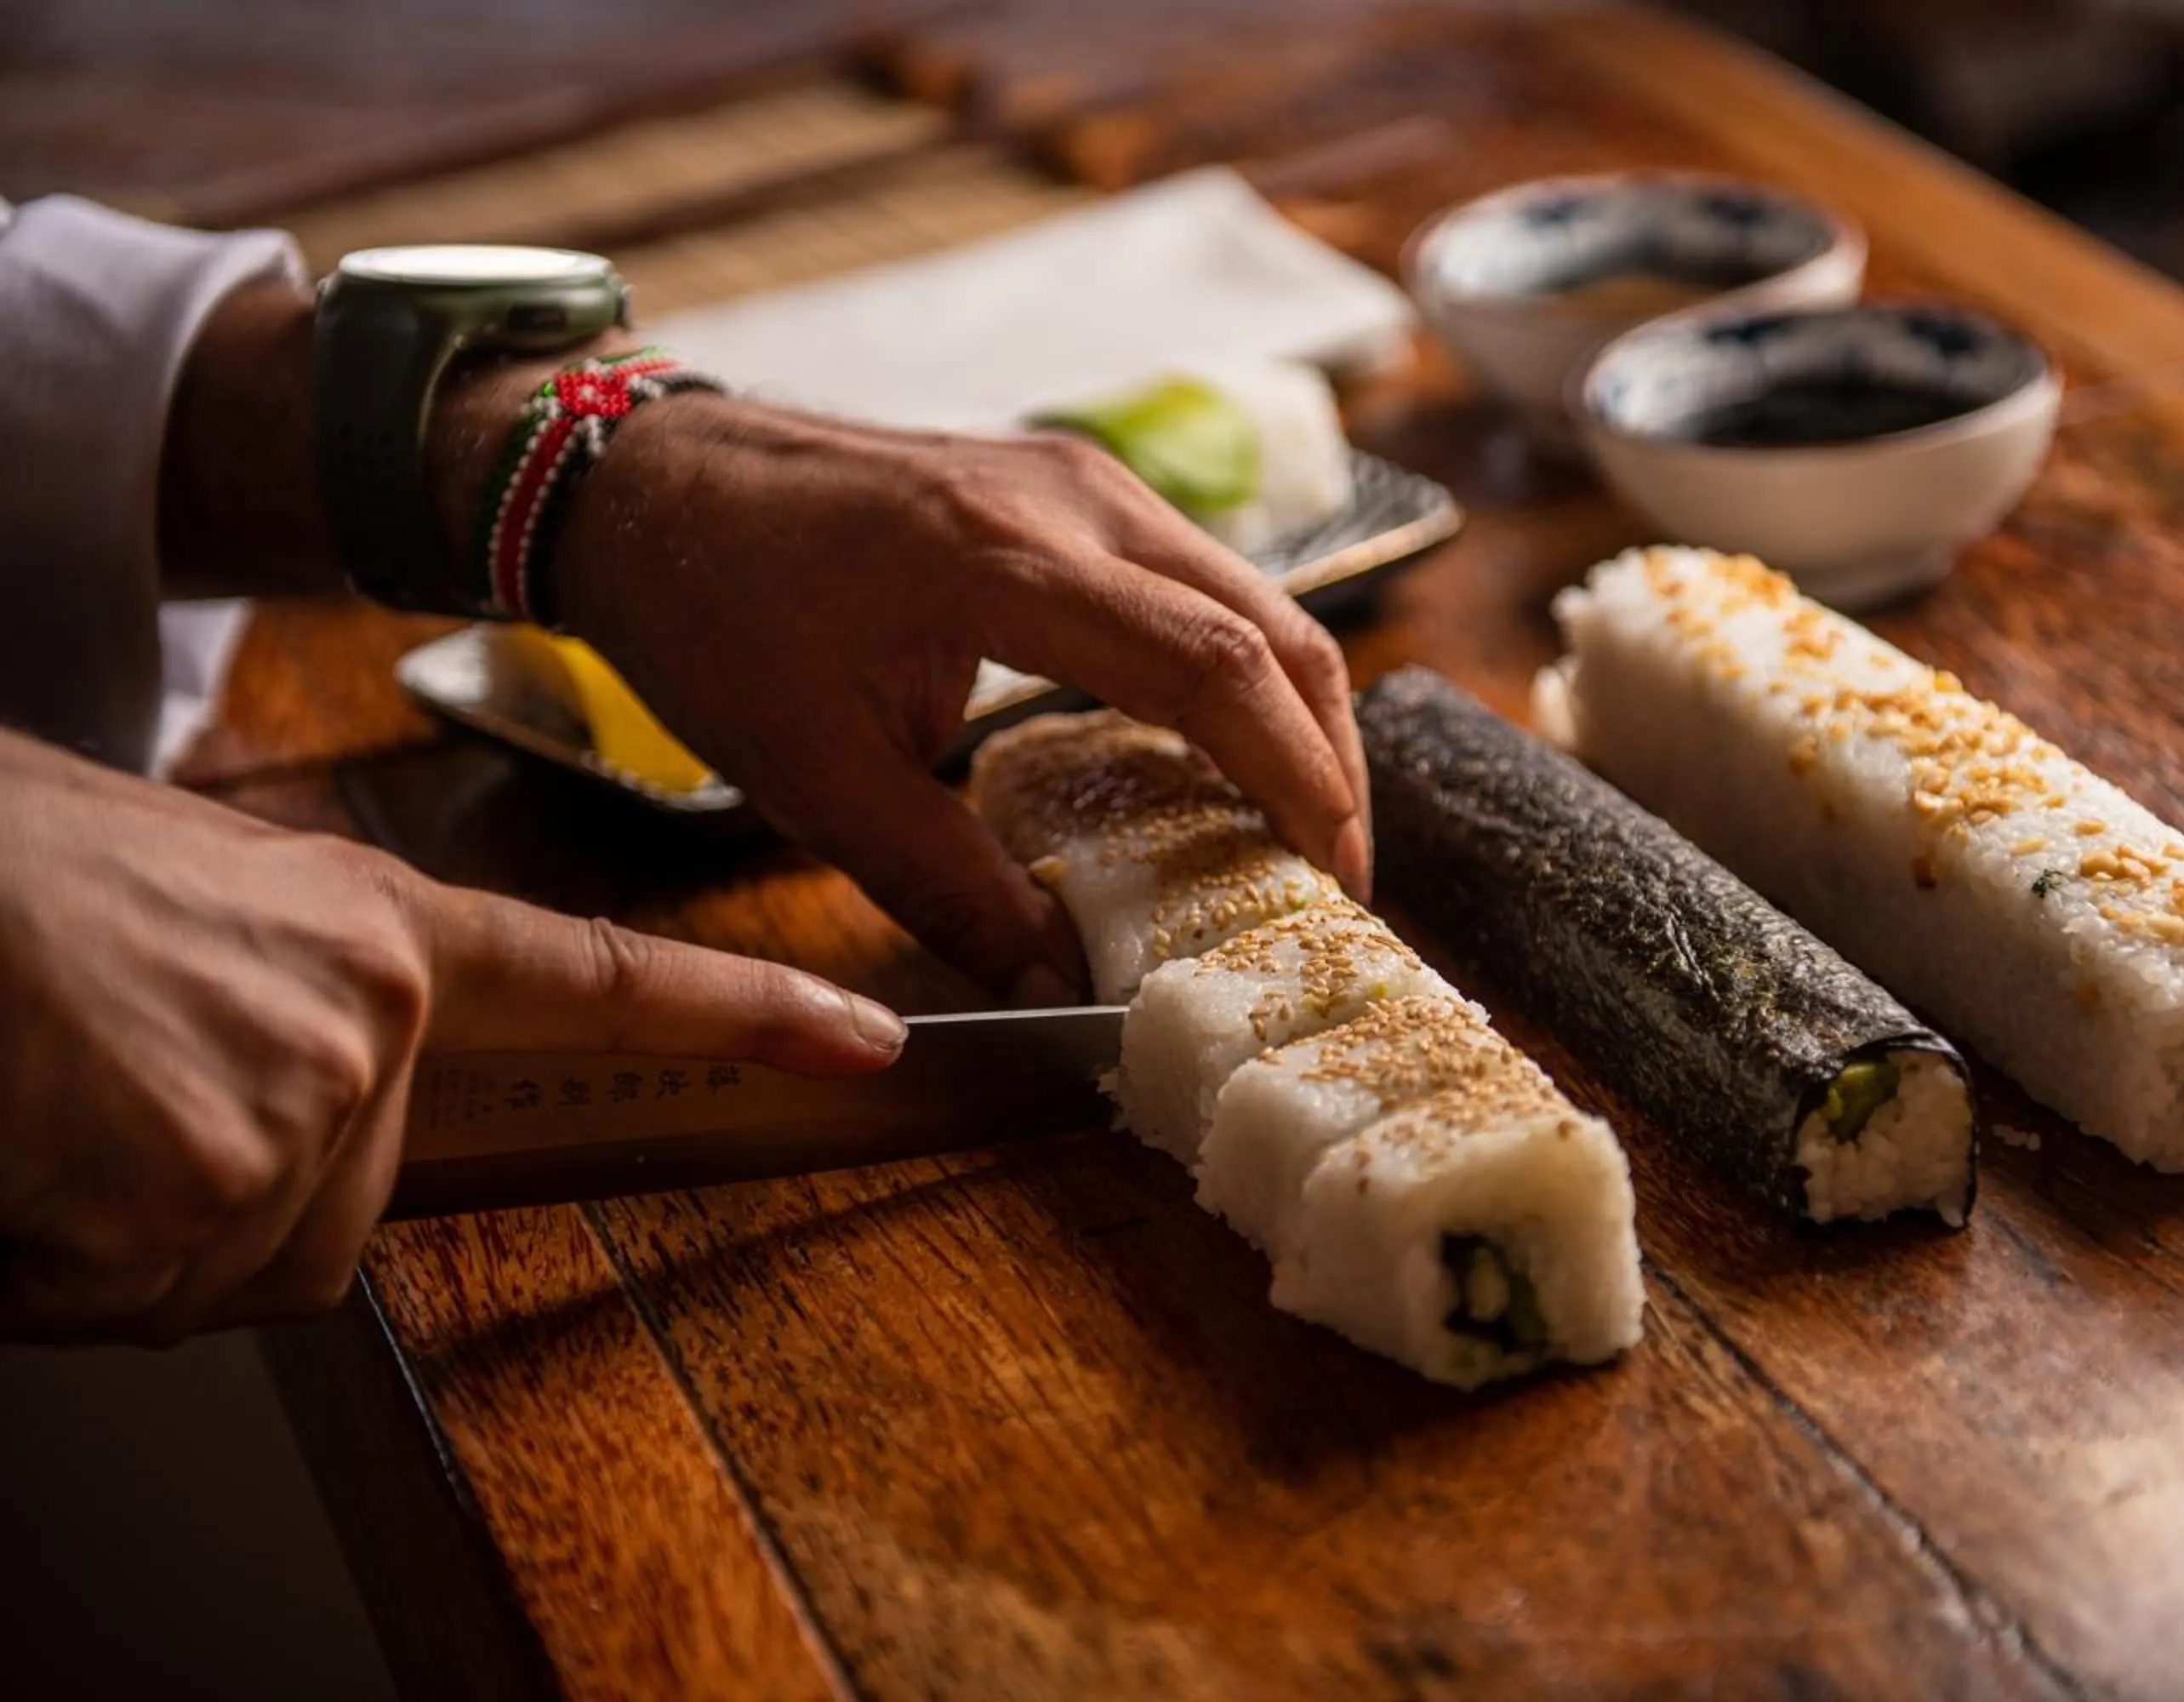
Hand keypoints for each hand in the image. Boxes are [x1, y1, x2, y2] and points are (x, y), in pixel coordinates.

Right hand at [0, 731, 903, 1342]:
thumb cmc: (10, 878)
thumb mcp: (183, 901)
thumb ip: (289, 989)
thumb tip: (301, 1083)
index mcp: (372, 929)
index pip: (603, 980)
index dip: (745, 1016)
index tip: (869, 1043)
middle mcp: (370, 1016)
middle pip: (336, 1215)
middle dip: (204, 1203)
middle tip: (88, 1103)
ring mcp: (301, 1103)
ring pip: (221, 1264)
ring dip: (108, 1231)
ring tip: (37, 1107)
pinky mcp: (209, 1185)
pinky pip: (128, 1293)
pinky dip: (46, 1262)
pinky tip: (13, 1153)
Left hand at [536, 403, 1371, 1006]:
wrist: (649, 478)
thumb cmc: (714, 614)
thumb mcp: (815, 778)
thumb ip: (946, 888)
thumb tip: (1056, 987)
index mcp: (1006, 557)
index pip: (1216, 662)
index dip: (1297, 776)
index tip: (1333, 875)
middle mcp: (1073, 497)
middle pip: (1275, 622)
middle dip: (1328, 757)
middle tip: (1338, 875)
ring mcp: (1081, 478)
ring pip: (1254, 595)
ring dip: (1295, 713)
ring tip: (1300, 829)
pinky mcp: (1074, 487)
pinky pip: (1201, 581)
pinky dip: (1243, 671)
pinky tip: (1228, 754)